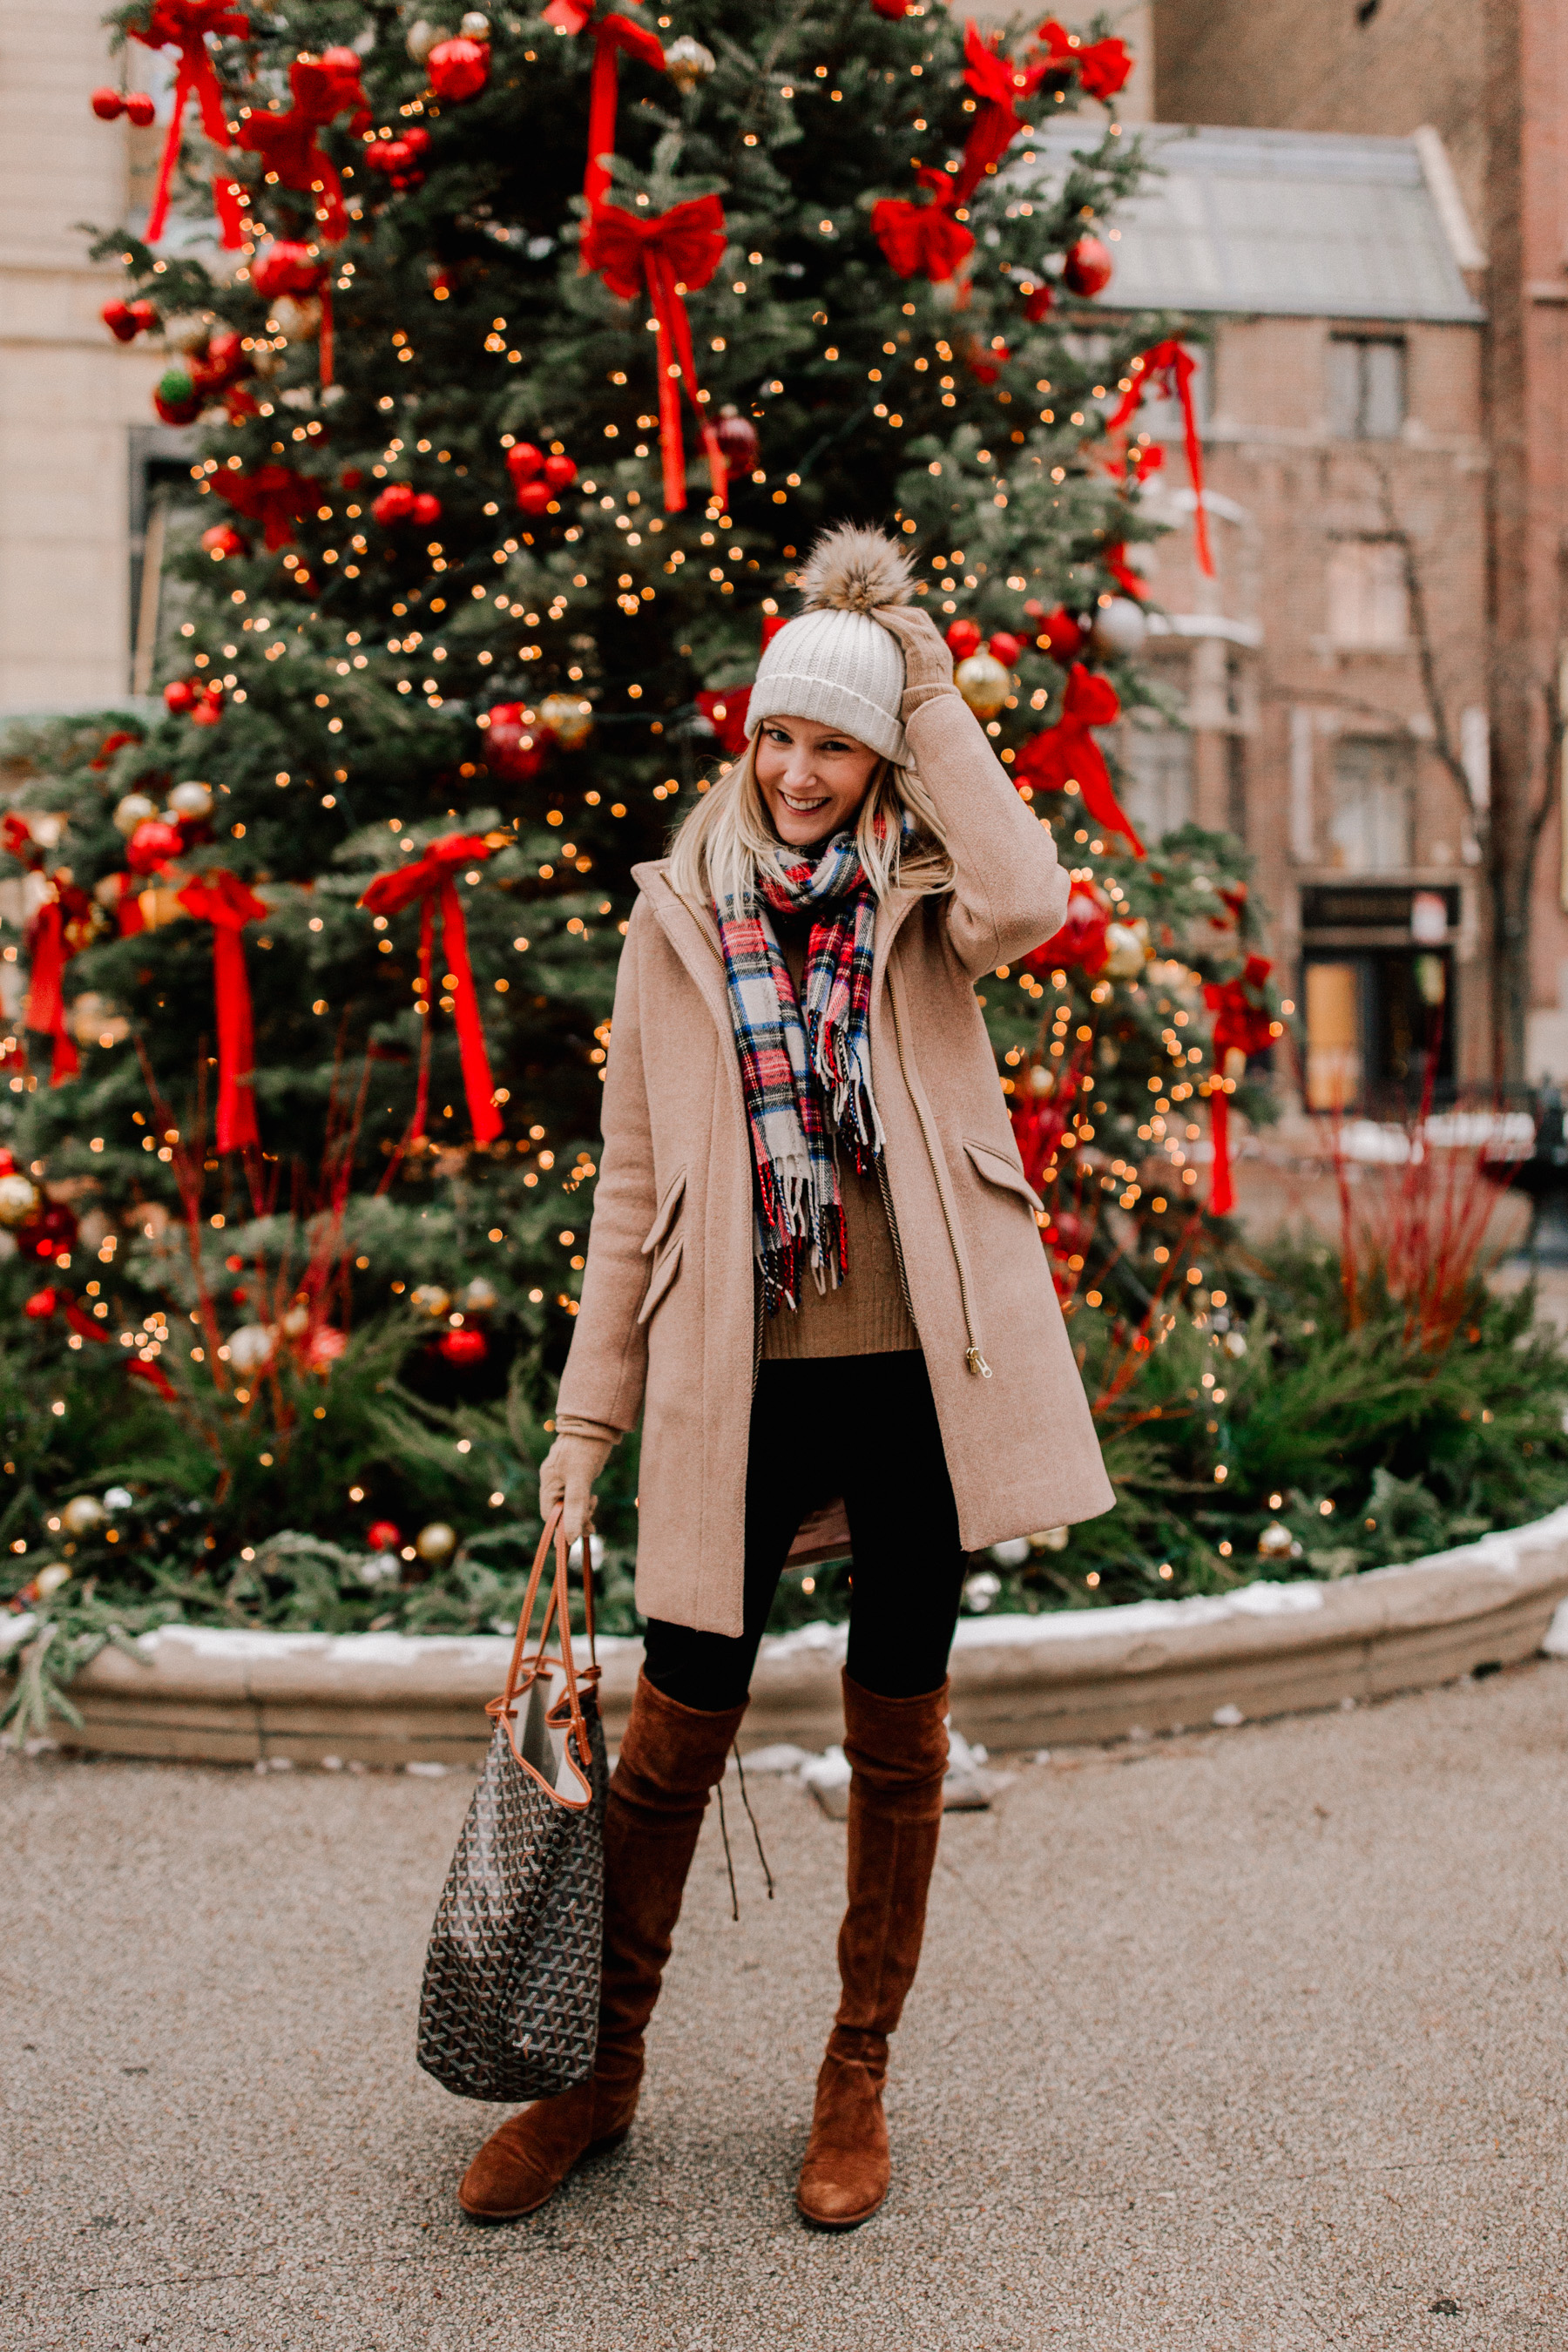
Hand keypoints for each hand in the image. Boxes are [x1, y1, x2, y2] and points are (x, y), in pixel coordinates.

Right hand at [538, 1431, 612, 1547]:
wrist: (598, 1421)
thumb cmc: (586, 1448)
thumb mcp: (581, 1479)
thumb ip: (575, 1507)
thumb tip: (571, 1537)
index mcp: (549, 1482)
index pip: (549, 1515)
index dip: (563, 1527)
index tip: (580, 1534)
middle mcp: (553, 1480)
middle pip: (559, 1510)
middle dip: (575, 1519)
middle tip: (593, 1525)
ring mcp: (563, 1475)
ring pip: (569, 1502)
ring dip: (581, 1510)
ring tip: (594, 1506)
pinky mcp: (575, 1471)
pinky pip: (576, 1493)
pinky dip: (584, 1501)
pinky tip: (593, 1499)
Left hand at [871, 603, 954, 711]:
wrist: (934, 709)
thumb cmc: (925, 705)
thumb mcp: (923, 686)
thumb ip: (915, 675)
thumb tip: (902, 679)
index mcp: (940, 653)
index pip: (926, 627)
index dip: (909, 619)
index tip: (893, 616)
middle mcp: (938, 645)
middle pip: (919, 616)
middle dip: (900, 610)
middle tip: (881, 607)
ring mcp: (932, 644)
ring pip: (911, 617)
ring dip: (892, 611)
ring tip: (875, 608)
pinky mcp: (921, 646)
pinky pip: (903, 625)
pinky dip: (888, 618)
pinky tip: (875, 615)